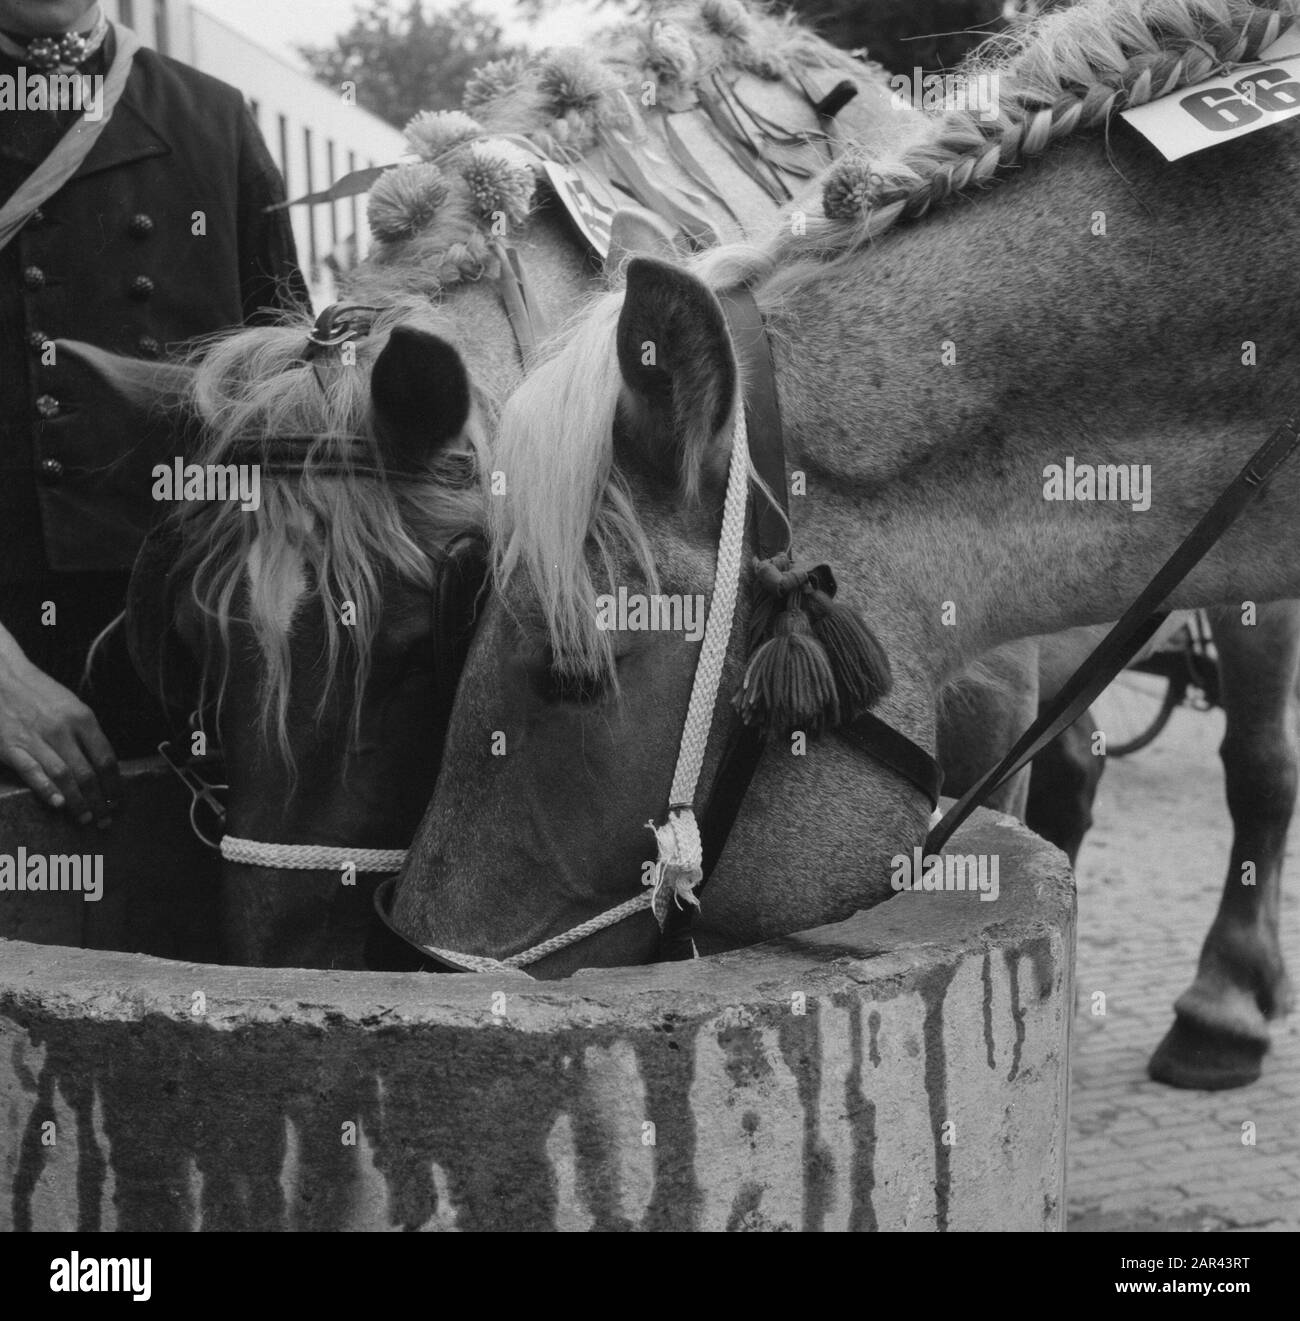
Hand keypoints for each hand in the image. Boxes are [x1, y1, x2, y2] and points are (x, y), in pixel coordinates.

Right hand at [0, 625, 119, 826]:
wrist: (2, 677)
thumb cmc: (40, 694)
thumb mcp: (73, 707)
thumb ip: (88, 734)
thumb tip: (105, 766)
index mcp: (83, 718)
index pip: (106, 759)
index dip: (115, 785)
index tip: (119, 802)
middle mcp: (62, 729)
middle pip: (88, 772)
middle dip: (99, 800)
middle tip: (105, 819)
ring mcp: (36, 738)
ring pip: (63, 776)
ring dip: (77, 801)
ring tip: (85, 819)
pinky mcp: (11, 746)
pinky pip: (32, 770)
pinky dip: (45, 788)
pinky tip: (57, 803)